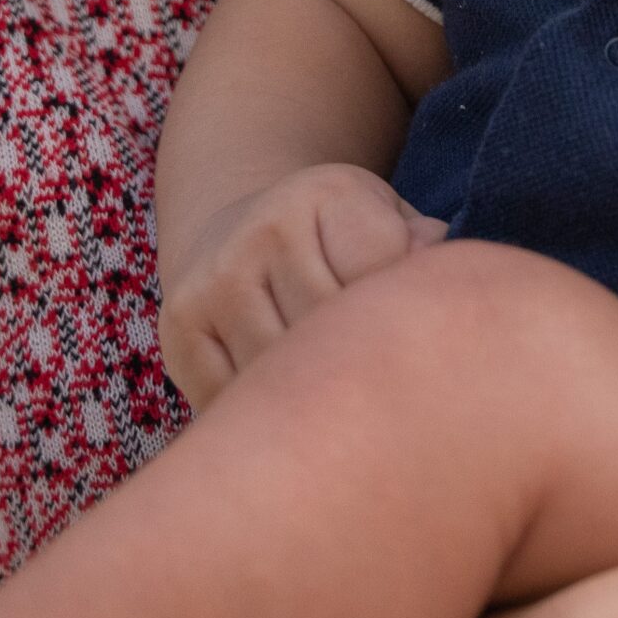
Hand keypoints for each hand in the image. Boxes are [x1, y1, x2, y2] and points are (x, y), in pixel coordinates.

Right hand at [159, 162, 446, 406]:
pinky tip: (291, 415)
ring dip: (318, 402)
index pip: (381, 273)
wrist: (233, 230)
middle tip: (384, 392)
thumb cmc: (332, 240)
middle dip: (363, 366)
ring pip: (284, 377)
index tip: (409, 330)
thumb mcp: (381, 219)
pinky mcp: (181, 333)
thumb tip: (436, 253)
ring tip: (342, 411)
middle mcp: (263, 232)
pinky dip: (268, 420)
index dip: (403, 315)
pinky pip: (237, 403)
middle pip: (332, 333)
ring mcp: (217, 284)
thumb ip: (417, 244)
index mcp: (325, 196)